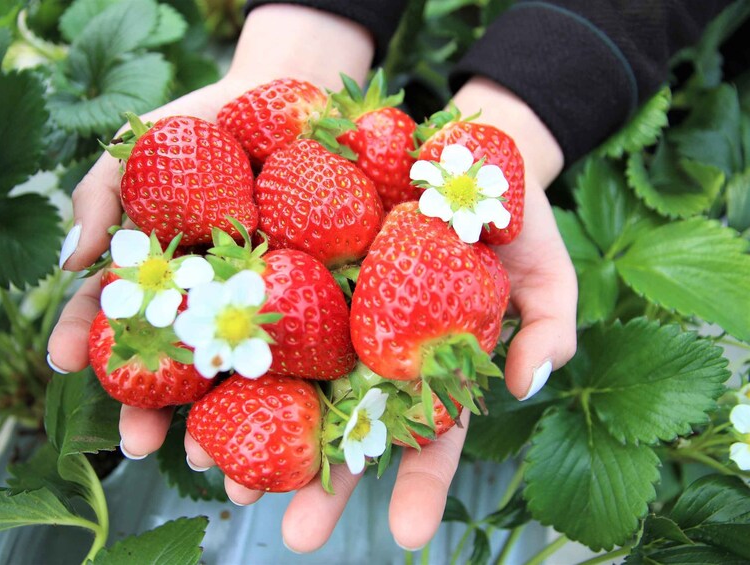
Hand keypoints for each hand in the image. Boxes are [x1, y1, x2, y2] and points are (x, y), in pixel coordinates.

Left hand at [182, 77, 578, 551]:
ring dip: (260, 436)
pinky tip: (201, 394)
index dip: (421, 486)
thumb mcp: (548, 268)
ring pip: (295, 384)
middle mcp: (375, 351)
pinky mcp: (298, 267)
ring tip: (233, 485)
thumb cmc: (510, 215)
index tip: (411, 536)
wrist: (457, 147)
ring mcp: (333, 313)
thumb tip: (528, 386)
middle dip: (326, 484)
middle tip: (297, 537)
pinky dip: (233, 355)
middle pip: (349, 427)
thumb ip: (548, 328)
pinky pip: (263, 313)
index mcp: (434, 364)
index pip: (430, 437)